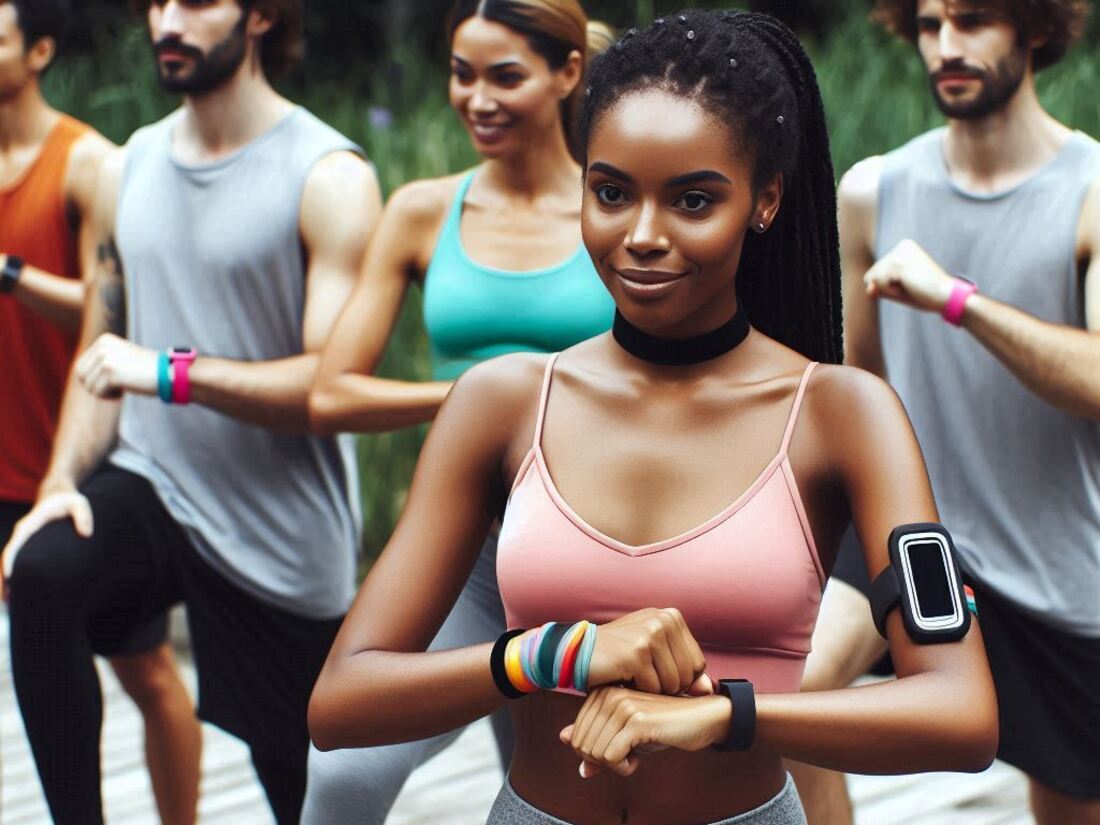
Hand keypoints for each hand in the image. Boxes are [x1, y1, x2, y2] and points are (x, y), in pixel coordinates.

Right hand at [2, 487, 93, 600]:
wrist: (58, 496)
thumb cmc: (69, 501)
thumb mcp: (79, 503)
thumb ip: (83, 515)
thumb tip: (86, 534)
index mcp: (29, 525)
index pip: (16, 544)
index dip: (10, 560)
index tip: (9, 577)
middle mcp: (22, 535)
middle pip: (6, 559)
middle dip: (2, 579)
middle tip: (6, 601)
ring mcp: (23, 543)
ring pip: (8, 565)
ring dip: (5, 583)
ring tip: (8, 605)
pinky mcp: (28, 549)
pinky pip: (18, 565)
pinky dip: (14, 579)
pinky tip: (17, 597)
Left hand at [76, 333, 158, 397]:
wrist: (169, 373)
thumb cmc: (147, 371)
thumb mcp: (121, 358)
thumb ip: (101, 362)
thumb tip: (80, 376)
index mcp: (104, 340)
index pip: (81, 366)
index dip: (95, 379)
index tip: (116, 379)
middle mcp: (102, 346)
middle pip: (81, 376)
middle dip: (97, 386)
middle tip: (117, 386)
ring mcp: (105, 357)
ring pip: (88, 386)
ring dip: (105, 392)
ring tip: (123, 386)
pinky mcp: (110, 371)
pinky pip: (98, 392)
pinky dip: (111, 397)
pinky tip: (125, 390)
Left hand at [560, 687, 730, 777]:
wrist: (701, 718)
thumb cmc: (662, 727)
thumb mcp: (624, 735)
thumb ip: (594, 736)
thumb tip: (564, 739)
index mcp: (601, 692)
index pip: (576, 736)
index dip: (597, 754)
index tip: (621, 748)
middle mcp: (607, 693)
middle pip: (582, 746)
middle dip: (604, 761)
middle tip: (628, 754)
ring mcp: (621, 705)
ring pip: (594, 754)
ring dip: (616, 766)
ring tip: (636, 753)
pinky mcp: (635, 721)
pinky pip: (610, 759)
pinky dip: (624, 769)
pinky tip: (640, 758)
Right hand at [585, 607, 710, 694]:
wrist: (576, 653)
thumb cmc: (617, 657)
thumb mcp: (654, 658)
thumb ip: (684, 671)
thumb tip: (709, 689)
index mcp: (671, 616)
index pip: (697, 664)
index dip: (678, 679)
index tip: (654, 672)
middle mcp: (663, 620)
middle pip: (688, 675)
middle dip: (666, 686)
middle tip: (641, 675)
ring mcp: (650, 634)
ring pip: (672, 684)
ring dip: (651, 690)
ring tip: (632, 675)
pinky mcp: (637, 652)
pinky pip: (653, 688)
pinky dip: (638, 691)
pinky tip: (623, 678)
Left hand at [864, 239, 954, 313]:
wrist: (946, 296)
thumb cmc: (925, 294)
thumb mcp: (898, 290)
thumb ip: (879, 288)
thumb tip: (869, 288)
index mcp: (904, 247)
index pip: (877, 272)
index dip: (890, 286)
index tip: (912, 282)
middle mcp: (900, 246)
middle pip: (873, 275)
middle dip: (888, 288)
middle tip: (913, 286)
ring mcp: (898, 254)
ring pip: (874, 280)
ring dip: (890, 290)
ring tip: (912, 286)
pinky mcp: (897, 264)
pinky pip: (877, 284)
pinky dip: (891, 292)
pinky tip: (909, 287)